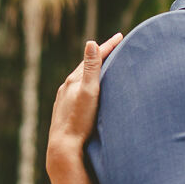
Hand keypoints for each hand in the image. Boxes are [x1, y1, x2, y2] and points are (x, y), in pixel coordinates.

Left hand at [46, 35, 122, 172]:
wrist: (63, 148)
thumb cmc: (79, 121)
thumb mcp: (89, 92)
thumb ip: (91, 68)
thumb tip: (91, 42)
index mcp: (73, 80)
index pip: (93, 58)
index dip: (108, 46)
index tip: (121, 36)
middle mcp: (66, 88)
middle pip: (85, 67)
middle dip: (100, 57)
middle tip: (114, 48)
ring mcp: (63, 100)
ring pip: (80, 80)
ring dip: (92, 72)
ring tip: (103, 69)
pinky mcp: (64, 111)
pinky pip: (76, 92)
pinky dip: (86, 86)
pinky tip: (89, 92)